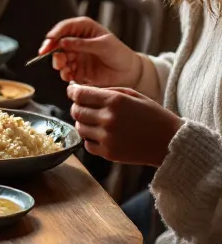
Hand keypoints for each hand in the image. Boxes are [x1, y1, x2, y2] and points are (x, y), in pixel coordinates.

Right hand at [38, 17, 143, 88]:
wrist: (130, 73)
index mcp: (83, 29)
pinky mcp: (76, 69)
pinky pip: (65, 70)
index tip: (49, 42)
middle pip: (57, 43)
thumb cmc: (119, 54)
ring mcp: (75, 55)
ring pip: (59, 57)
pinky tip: (69, 75)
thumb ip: (82, 44)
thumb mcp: (103, 45)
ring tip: (63, 68)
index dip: (55, 34)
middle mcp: (76, 41)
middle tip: (54, 58)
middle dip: (53, 50)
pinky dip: (64, 73)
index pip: (64, 28)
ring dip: (58, 63)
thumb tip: (62, 42)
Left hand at [68, 84, 182, 165]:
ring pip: (80, 128)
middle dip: (77, 106)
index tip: (73, 91)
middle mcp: (109, 119)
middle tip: (85, 106)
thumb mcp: (131, 94)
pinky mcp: (110, 153)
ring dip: (84, 122)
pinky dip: (90, 138)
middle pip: (76, 111)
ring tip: (96, 120)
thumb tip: (78, 90)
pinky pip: (87, 144)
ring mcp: (108, 138)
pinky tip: (101, 134)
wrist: (171, 142)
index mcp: (114, 101)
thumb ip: (104, 91)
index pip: (79, 95)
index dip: (73, 92)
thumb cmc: (151, 115)